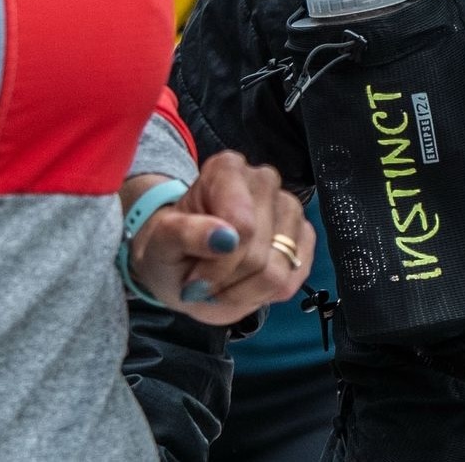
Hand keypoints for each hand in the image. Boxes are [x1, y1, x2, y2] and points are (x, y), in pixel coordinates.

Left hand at [126, 151, 313, 325]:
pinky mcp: (304, 236)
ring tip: (222, 282)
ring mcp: (290, 208)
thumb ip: (184, 234)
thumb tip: (225, 237)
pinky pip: (293, 281)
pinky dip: (263, 294)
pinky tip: (244, 283)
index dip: (217, 266)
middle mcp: (265, 180)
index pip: (242, 227)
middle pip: (258, 255)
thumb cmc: (170, 247)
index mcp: (227, 170)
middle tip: (203, 282)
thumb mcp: (160, 243)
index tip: (193, 278)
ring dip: (243, 291)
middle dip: (227, 281)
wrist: (182, 261)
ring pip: (278, 273)